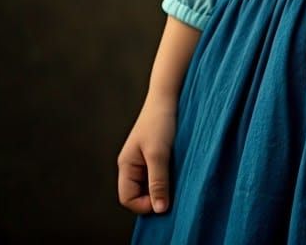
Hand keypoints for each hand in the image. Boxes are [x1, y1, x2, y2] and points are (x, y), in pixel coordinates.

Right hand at [117, 92, 177, 214]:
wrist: (169, 94)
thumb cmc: (160, 121)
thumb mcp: (159, 154)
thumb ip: (158, 182)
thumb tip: (159, 210)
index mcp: (126, 165)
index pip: (127, 198)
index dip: (144, 204)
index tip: (164, 200)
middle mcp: (132, 164)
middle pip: (138, 193)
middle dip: (154, 196)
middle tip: (173, 192)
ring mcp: (144, 159)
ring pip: (150, 184)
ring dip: (163, 186)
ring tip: (177, 179)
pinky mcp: (156, 153)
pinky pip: (159, 173)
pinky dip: (168, 176)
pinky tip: (179, 171)